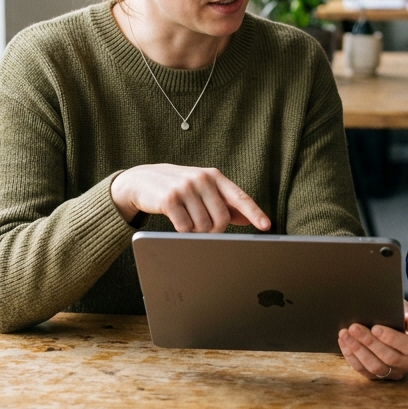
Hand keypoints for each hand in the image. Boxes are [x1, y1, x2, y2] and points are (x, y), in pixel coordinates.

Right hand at [110, 164, 270, 232]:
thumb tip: (247, 219)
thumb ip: (224, 203)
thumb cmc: (178, 187)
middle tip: (203, 228)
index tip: (266, 226)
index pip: (239, 197)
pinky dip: (182, 230)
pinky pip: (185, 228)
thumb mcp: (202, 189)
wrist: (142, 180)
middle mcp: (202, 179)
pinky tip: (176, 219)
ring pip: (203, 226)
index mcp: (214, 176)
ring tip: (186, 219)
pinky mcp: (170, 199)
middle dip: (214, 230)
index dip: (254, 213)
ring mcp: (185, 188)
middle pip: (221, 219)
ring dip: (196, 232)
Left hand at [338, 301, 407, 380]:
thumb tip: (407, 318)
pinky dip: (352, 357)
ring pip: (375, 367)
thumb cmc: (400, 318)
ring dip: (357, 350)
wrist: (397, 329)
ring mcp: (396, 372)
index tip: (375, 328)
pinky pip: (364, 371)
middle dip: (369, 342)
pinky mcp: (381, 377)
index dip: (391, 338)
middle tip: (353, 327)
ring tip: (345, 334)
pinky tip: (344, 343)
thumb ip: (406, 313)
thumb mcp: (406, 310)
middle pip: (390, 358)